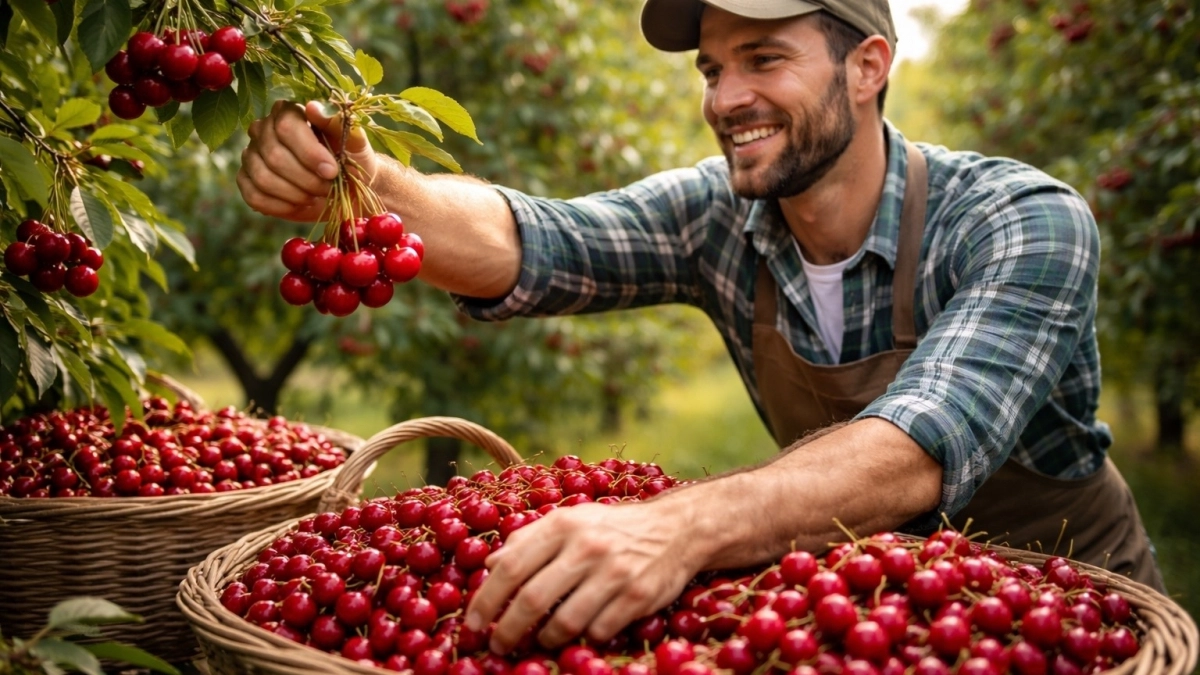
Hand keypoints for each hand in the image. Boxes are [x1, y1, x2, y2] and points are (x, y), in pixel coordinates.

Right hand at [238, 100, 378, 221]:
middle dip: (306, 179)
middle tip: (327, 188)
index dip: (309, 153)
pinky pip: (253, 196)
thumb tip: (313, 107)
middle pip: (274, 155)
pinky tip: (299, 205)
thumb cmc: (351, 162)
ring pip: (263, 177)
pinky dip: (281, 206)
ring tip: (315, 195)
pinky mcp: (247, 180)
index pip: (287, 127)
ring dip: (295, 194)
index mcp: (288, 112)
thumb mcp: (354, 142)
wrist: (347, 193)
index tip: (331, 171)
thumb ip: (337, 123)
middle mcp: (264, 129)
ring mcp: (252, 154)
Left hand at [464, 500, 701, 653]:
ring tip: (540, 640)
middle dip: (508, 630)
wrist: (676, 529)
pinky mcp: (638, 597)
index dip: (486, 599)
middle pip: (532, 599)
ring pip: (564, 622)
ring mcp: (614, 573)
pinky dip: (584, 638)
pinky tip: (581, 632)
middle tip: (497, 646)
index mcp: (563, 525)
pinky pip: (598, 631)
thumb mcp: (570, 521)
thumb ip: (528, 539)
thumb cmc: (613, 528)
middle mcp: (587, 547)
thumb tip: (490, 563)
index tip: (474, 623)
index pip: (511, 566)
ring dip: (545, 639)